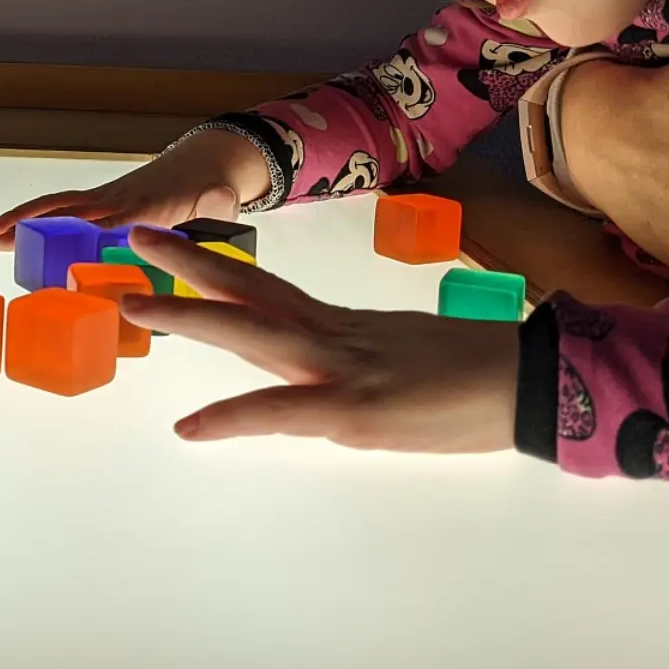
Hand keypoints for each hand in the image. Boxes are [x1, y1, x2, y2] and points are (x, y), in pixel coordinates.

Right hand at [0, 129, 271, 249]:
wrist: (205, 163)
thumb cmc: (211, 189)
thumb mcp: (221, 201)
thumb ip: (219, 206)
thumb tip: (219, 200)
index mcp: (148, 206)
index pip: (113, 222)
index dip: (86, 235)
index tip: (59, 251)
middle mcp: (119, 200)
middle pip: (71, 212)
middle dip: (36, 224)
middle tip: (1, 239)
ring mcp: (107, 200)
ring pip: (59, 208)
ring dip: (25, 219)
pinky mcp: (100, 203)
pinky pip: (62, 209)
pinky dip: (34, 217)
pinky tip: (11, 232)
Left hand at [118, 227, 518, 451]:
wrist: (534, 382)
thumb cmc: (481, 376)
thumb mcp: (406, 360)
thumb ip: (362, 364)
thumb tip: (335, 383)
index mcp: (344, 327)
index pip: (268, 289)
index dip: (218, 269)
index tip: (175, 248)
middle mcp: (333, 336)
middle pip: (248, 291)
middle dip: (188, 267)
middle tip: (135, 240)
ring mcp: (341, 369)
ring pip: (251, 333)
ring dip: (189, 316)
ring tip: (134, 304)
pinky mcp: (355, 410)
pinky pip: (282, 412)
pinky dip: (232, 418)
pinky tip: (191, 428)